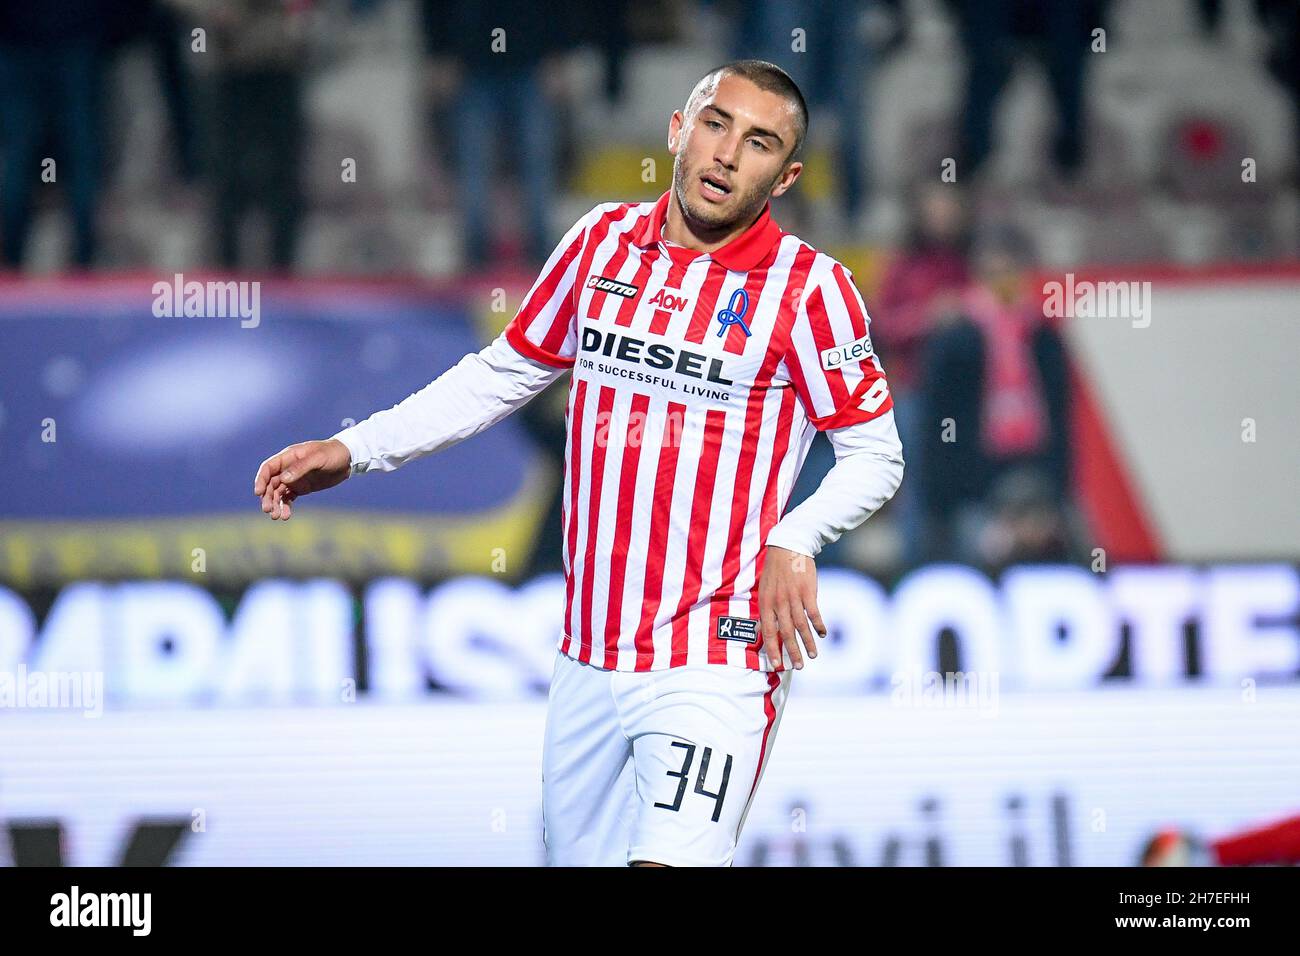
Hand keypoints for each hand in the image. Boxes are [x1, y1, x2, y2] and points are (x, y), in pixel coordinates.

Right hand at [253, 439, 351, 520]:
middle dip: (267, 497)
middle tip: (268, 510)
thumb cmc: (332, 453)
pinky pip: (288, 498)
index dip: (261, 480)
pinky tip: (286, 515)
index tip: (258, 493)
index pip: (268, 468)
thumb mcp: (318, 458)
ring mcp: (294, 478)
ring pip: (278, 493)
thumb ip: (300, 467)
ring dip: (275, 504)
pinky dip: (286, 506)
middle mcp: (287, 468)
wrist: (347, 459)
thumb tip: (283, 479)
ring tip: (277, 517)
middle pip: (270, 483)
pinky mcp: (301, 487)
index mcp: (288, 456)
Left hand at [757, 545, 825, 669]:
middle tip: (798, 666)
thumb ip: (767, 608)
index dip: (772, 649)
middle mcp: (779, 602)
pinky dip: (819, 625)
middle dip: (792, 652)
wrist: (788, 546)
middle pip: (786, 633)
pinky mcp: (808, 590)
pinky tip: (822, 633)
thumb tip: (766, 629)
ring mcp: (794, 596)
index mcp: (766, 603)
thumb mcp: (765, 588)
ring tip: (813, 655)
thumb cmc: (776, 570)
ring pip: (801, 625)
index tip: (777, 664)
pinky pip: (814, 612)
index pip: (768, 631)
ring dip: (808, 642)